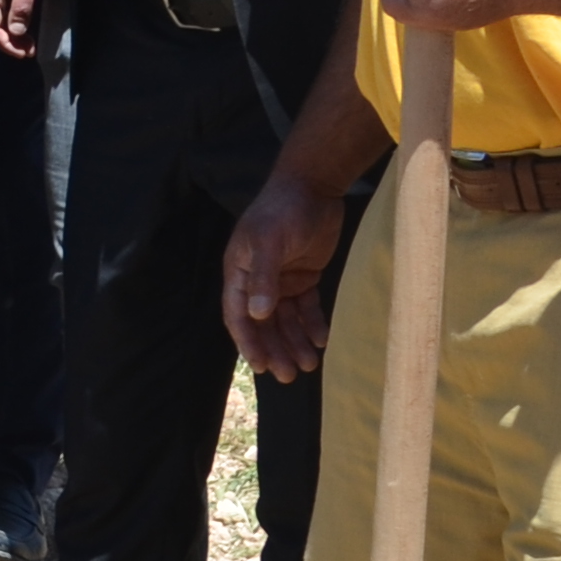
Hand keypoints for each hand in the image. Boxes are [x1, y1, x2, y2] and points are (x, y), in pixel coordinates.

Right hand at [221, 173, 347, 379]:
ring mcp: (281, 278)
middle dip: (275, 349)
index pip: (238, 315)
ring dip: (295, 342)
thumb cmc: (283, 210)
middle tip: (289, 375)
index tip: (261, 366)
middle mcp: (257, 279)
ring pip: (286, 320)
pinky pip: (306, 307)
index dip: (248, 341)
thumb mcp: (269, 240)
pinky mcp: (305, 275)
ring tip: (309, 365)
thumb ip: (263, 276)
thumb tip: (257, 314)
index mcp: (239, 271)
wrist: (314, 185)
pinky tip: (322, 339)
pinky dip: (313, 324)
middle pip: (263, 323)